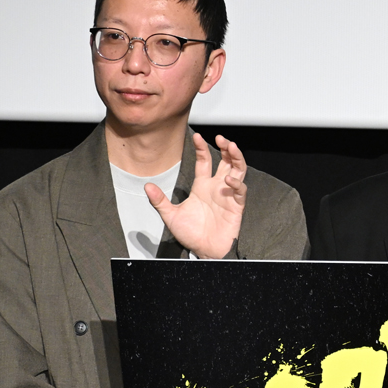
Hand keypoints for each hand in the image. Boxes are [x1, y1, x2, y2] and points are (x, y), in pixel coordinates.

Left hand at [146, 133, 245, 259]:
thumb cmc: (191, 235)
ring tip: (231, 147)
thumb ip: (160, 201)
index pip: (205, 161)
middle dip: (226, 148)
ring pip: (238, 170)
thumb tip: (147, 186)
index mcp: (202, 186)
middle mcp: (216, 187)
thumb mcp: (170, 216)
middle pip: (226, 161)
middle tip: (222, 138)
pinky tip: (228, 179)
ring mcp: (228, 195)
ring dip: (236, 158)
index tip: (198, 136)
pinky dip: (236, 183)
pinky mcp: (236, 206)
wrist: (203, 251)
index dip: (202, 148)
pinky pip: (240, 191)